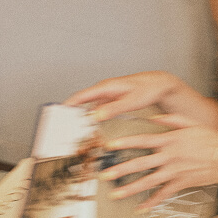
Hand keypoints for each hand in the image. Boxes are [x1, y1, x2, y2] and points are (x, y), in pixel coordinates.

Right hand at [65, 71, 183, 121]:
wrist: (159, 85)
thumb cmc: (147, 89)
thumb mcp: (131, 101)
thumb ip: (113, 109)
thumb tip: (96, 115)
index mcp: (106, 87)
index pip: (81, 95)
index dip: (68, 105)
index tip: (58, 114)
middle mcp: (104, 91)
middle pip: (82, 102)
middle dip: (72, 114)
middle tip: (64, 128)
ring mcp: (108, 96)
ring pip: (90, 107)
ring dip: (82, 118)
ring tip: (75, 131)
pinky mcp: (112, 102)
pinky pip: (98, 110)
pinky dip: (93, 119)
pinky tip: (92, 129)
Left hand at [98, 113, 217, 208]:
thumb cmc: (212, 140)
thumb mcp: (191, 123)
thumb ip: (170, 120)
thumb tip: (153, 118)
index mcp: (170, 140)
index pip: (142, 141)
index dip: (125, 143)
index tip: (110, 145)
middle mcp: (169, 157)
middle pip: (140, 164)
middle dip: (120, 170)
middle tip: (105, 175)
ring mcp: (174, 172)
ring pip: (147, 182)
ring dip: (130, 189)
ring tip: (115, 194)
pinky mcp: (180, 184)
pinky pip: (163, 195)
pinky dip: (152, 203)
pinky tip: (141, 208)